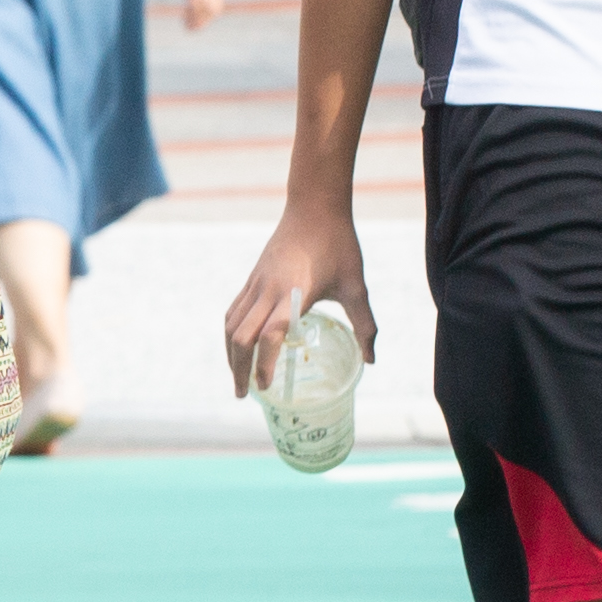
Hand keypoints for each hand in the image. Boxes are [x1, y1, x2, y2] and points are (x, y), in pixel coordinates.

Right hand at [178, 0, 226, 32]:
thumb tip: (190, 1)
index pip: (214, 8)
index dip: (204, 20)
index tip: (191, 27)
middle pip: (213, 10)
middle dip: (201, 22)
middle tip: (189, 31)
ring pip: (208, 4)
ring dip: (198, 16)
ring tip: (187, 24)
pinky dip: (195, 3)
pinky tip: (185, 8)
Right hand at [220, 201, 373, 397]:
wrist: (314, 206)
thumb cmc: (339, 245)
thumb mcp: (356, 286)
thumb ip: (364, 324)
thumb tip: (370, 360)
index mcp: (293, 292)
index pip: (271, 334)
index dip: (265, 363)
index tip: (266, 388)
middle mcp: (267, 290)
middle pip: (241, 337)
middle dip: (239, 369)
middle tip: (245, 395)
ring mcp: (255, 283)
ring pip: (231, 326)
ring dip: (231, 354)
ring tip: (239, 378)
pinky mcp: (252, 278)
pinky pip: (233, 312)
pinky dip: (230, 335)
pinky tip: (237, 347)